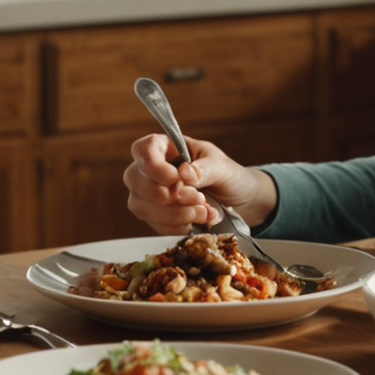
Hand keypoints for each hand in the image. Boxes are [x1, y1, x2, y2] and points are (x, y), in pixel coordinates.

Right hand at [124, 134, 277, 235]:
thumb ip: (204, 169)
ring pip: (140, 205)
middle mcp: (152, 169)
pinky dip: (176, 226)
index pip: (143, 149)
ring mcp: (149, 194)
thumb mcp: (222, 168)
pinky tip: (196, 222)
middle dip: (165, 195)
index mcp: (168, 148)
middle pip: (134, 179)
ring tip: (204, 212)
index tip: (175, 178)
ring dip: (173, 214)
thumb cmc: (229, 176)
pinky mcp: (155, 216)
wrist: (240, 202)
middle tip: (198, 198)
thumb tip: (184, 173)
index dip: (154, 166)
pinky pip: (153, 224)